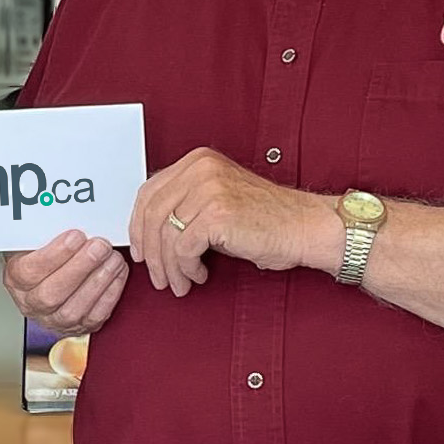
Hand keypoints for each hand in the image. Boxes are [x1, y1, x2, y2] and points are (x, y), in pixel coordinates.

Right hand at [2, 229, 128, 336]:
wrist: (46, 278)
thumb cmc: (42, 254)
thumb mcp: (34, 238)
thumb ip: (44, 230)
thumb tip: (62, 209)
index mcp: (16, 279)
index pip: (29, 272)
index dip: (54, 255)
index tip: (76, 236)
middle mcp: (32, 304)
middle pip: (52, 294)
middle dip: (81, 268)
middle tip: (100, 246)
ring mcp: (55, 319)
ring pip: (74, 309)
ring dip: (98, 281)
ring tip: (113, 258)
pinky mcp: (79, 327)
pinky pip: (95, 316)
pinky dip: (110, 294)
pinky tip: (117, 273)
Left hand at [130, 148, 325, 296]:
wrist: (305, 227)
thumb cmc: (267, 219)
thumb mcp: (218, 199)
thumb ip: (186, 203)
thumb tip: (149, 231)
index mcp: (198, 161)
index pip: (149, 192)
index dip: (138, 225)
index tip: (141, 249)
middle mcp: (201, 169)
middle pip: (152, 214)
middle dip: (151, 252)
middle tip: (157, 275)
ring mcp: (208, 189)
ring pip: (165, 235)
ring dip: (169, 267)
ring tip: (179, 282)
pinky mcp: (217, 214)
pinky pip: (183, 249)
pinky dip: (187, 268)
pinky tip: (199, 274)